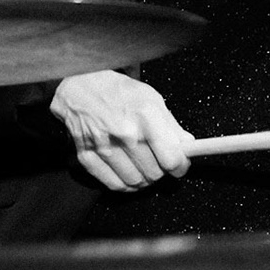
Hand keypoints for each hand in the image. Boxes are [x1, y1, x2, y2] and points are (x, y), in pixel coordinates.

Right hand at [51, 70, 194, 190]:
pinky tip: (129, 173)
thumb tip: (188, 147)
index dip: (180, 166)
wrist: (81, 85)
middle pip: (155, 173)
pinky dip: (125, 184)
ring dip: (144, 178)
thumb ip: (172, 126)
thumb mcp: (152, 99)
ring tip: (143, 165)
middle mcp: (124, 133)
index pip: (171, 159)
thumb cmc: (119, 91)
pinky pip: (114, 184)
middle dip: (161, 170)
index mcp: (145, 115)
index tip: (180, 165)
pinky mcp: (87, 155)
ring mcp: (104, 146)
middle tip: (158, 160)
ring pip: (136, 182)